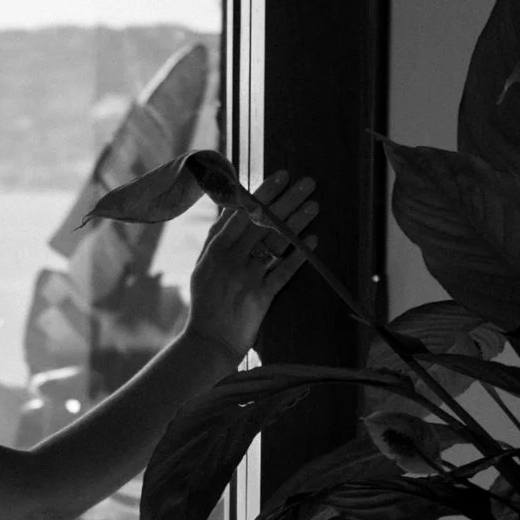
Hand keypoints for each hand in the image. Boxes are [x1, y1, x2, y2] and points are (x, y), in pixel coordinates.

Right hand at [187, 169, 317, 360]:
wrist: (207, 343)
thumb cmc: (207, 304)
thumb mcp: (204, 268)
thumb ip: (217, 239)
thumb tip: (229, 209)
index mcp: (214, 251)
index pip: (240, 214)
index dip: (262, 194)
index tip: (281, 176)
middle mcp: (229, 261)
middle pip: (261, 223)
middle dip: (286, 200)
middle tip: (308, 182)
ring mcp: (245, 279)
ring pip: (274, 243)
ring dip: (297, 222)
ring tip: (315, 205)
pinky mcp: (259, 298)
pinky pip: (283, 272)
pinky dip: (298, 256)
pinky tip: (313, 241)